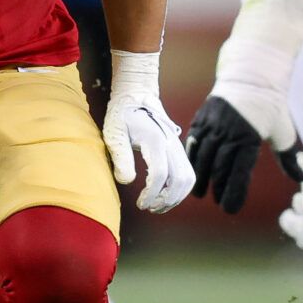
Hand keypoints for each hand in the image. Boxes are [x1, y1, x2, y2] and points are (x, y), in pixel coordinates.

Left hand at [100, 51, 194, 212]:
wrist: (137, 96)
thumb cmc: (122, 115)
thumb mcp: (114, 133)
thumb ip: (120, 157)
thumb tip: (127, 182)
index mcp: (155, 140)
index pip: (160, 174)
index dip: (151, 194)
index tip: (140, 204)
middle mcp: (171, 144)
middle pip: (179, 180)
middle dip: (166, 200)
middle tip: (149, 207)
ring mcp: (177, 147)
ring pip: (188, 179)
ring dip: (176, 197)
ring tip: (157, 205)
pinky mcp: (179, 150)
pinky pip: (188, 173)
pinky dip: (180, 189)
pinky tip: (164, 195)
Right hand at [184, 91, 298, 214]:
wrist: (251, 75)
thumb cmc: (271, 106)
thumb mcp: (283, 131)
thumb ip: (288, 157)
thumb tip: (300, 179)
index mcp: (250, 138)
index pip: (239, 172)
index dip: (233, 192)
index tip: (229, 208)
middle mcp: (229, 133)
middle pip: (219, 167)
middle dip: (217, 188)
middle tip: (218, 202)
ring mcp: (213, 125)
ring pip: (202, 157)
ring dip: (200, 177)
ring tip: (200, 194)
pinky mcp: (202, 119)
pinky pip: (192, 143)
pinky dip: (191, 159)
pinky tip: (193, 171)